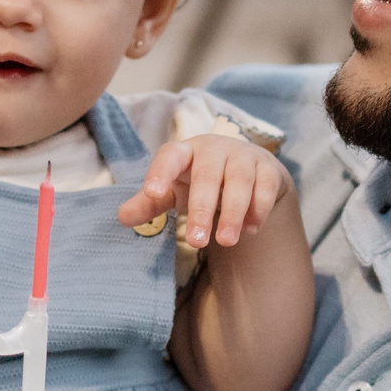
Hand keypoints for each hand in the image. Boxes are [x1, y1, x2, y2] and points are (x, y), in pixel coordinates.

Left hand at [118, 135, 291, 251]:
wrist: (248, 169)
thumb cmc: (200, 180)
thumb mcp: (174, 190)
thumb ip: (150, 203)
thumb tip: (122, 218)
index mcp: (184, 151)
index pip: (169, 156)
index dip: (160, 173)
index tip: (151, 193)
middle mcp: (214, 149)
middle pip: (207, 176)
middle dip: (202, 209)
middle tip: (197, 241)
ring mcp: (243, 156)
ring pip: (240, 181)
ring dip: (234, 213)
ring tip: (226, 242)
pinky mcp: (268, 169)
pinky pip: (265, 187)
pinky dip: (259, 209)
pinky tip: (251, 230)